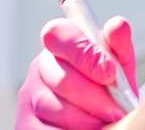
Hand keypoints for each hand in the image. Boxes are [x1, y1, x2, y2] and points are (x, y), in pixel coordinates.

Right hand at [15, 16, 137, 129]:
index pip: (59, 34)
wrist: (105, 118)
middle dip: (92, 96)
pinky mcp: (24, 125)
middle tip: (116, 110)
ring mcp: (28, 97)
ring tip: (106, 122)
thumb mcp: (120, 64)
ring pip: (52, 107)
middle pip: (59, 77)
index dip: (84, 54)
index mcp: (61, 43)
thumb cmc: (112, 87)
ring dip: (85, 119)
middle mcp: (40, 68)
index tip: (110, 74)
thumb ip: (119, 44)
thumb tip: (117, 25)